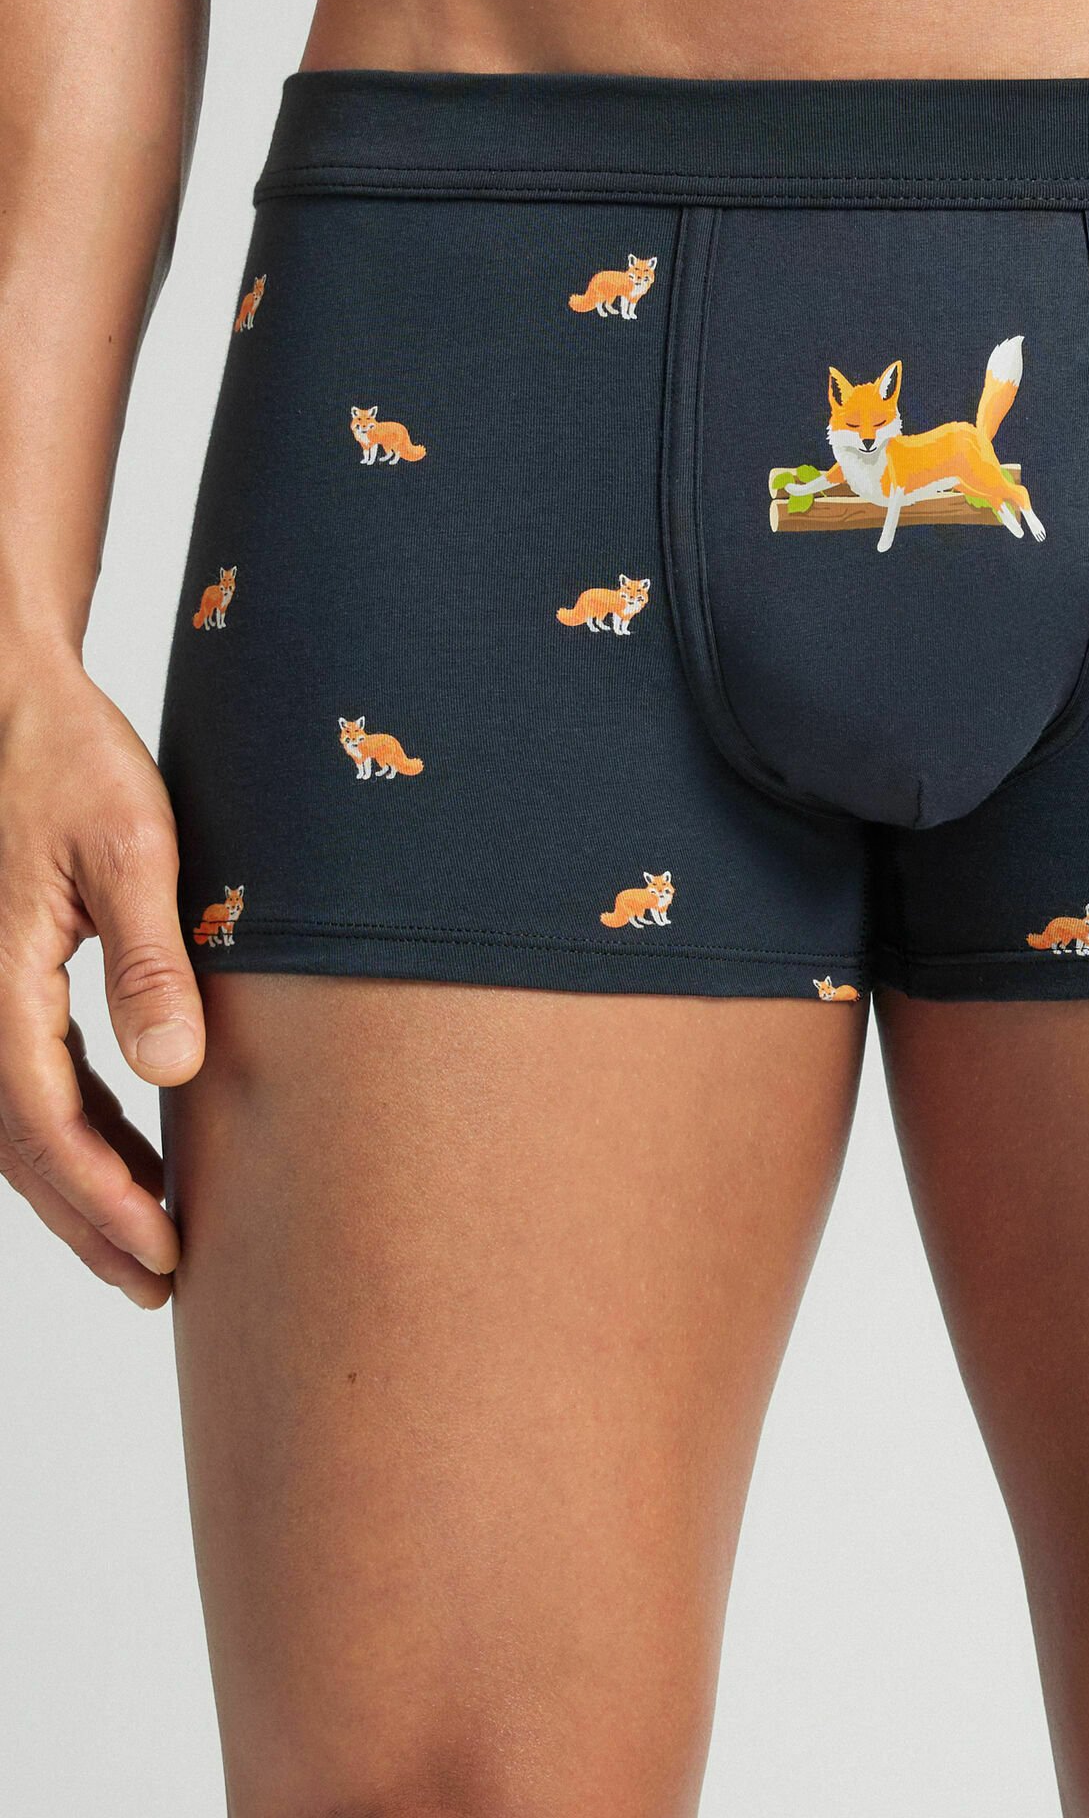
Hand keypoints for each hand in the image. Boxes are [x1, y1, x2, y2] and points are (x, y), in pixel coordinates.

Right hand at [0, 650, 204, 1305]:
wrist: (16, 701)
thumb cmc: (71, 759)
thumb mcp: (129, 847)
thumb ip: (151, 958)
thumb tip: (175, 1072)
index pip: (46, 1126)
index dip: (105, 1201)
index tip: (164, 1253)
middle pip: (23, 1147)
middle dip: (89, 1222)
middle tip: (160, 1283)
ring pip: (18, 1122)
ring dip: (78, 1185)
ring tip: (147, 1240)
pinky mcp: (0, 974)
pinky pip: (25, 1079)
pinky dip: (71, 1129)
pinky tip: (123, 1151)